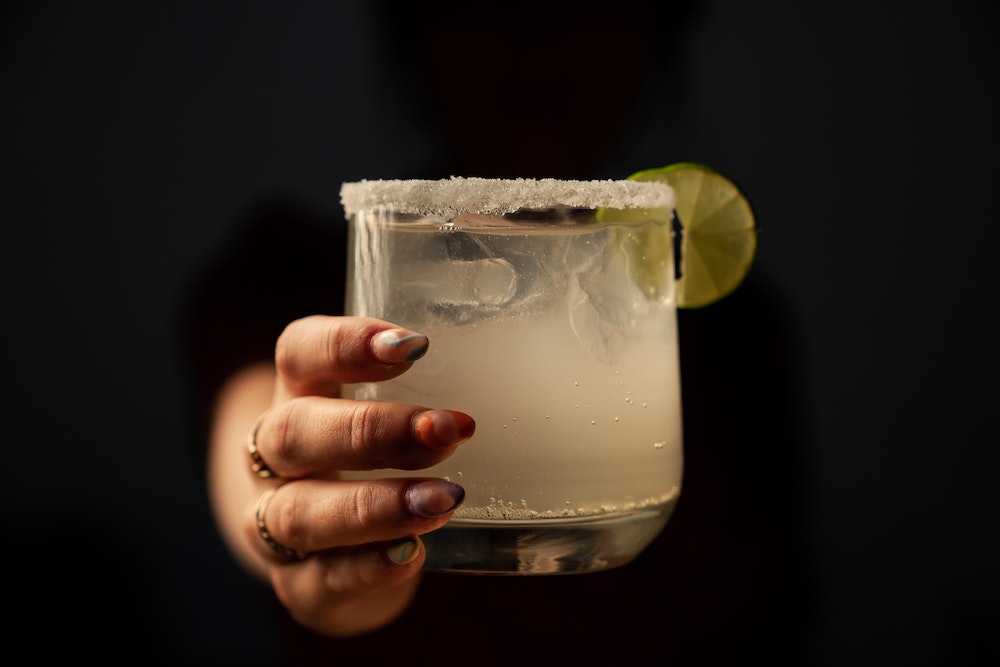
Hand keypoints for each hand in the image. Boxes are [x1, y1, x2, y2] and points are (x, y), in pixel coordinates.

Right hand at [208, 315, 474, 636]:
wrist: (332, 548)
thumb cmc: (378, 457)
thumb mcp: (393, 408)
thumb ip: (445, 384)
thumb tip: (543, 363)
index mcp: (299, 394)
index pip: (300, 353)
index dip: (344, 345)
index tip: (414, 346)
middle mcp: (274, 457)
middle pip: (293, 432)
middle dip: (373, 431)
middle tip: (448, 430)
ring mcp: (273, 525)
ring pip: (300, 512)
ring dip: (374, 505)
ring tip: (445, 499)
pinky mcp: (298, 585)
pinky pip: (322, 579)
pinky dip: (366, 568)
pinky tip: (411, 556)